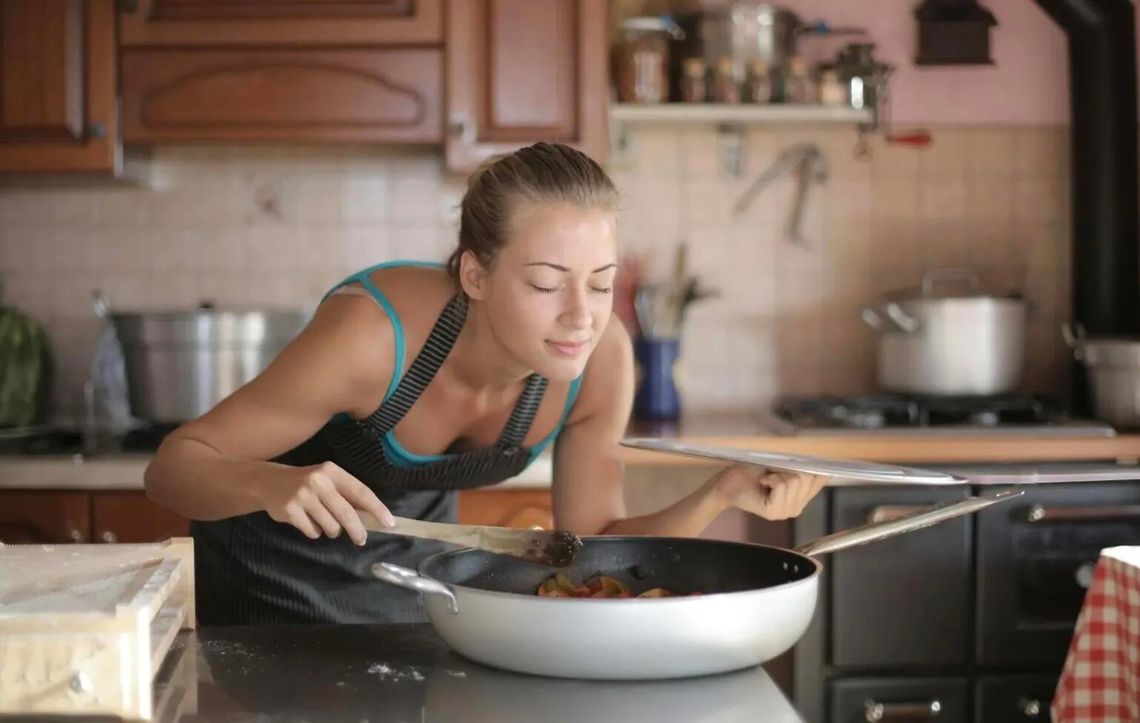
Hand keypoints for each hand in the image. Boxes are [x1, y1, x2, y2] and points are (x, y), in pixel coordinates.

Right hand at [258, 461, 394, 544]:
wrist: (269, 482)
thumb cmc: (307, 484)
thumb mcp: (327, 481)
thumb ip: (346, 495)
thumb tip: (371, 517)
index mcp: (333, 472)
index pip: (361, 491)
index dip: (376, 508)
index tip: (389, 522)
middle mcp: (318, 481)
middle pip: (346, 513)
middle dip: (357, 530)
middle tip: (361, 539)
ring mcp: (303, 496)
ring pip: (330, 526)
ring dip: (332, 530)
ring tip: (324, 522)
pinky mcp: (290, 510)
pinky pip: (312, 532)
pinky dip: (314, 532)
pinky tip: (307, 521)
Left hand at [708, 464, 827, 520]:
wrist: (726, 484)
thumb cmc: (749, 473)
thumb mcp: (780, 468)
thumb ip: (802, 470)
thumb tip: (825, 465)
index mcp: (800, 499)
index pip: (821, 479)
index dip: (810, 466)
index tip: (794, 463)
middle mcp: (796, 509)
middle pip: (808, 478)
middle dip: (789, 469)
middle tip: (772, 474)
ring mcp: (785, 512)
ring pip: (795, 480)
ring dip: (778, 473)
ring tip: (766, 479)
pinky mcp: (774, 511)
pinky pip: (783, 484)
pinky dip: (771, 478)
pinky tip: (762, 483)